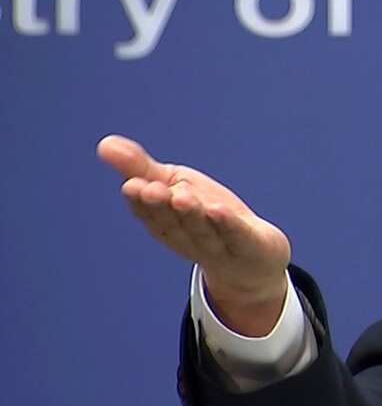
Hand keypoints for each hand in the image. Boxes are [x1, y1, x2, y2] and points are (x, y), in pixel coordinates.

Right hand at [97, 134, 291, 335]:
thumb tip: (104, 144)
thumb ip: (142, 168)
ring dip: (191, 215)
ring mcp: (220, 247)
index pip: (150, 214)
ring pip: (204, 231)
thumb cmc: (207, 218)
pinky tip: (217, 209)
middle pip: (174, 223)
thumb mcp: (175, 186)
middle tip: (150, 189)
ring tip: (181, 196)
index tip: (131, 185)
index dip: (141, 202)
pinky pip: (238, 236)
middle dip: (161, 207)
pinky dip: (227, 225)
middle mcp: (190, 239)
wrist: (254, 261)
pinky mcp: (251, 247)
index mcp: (167, 225)